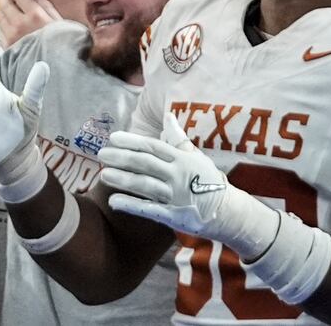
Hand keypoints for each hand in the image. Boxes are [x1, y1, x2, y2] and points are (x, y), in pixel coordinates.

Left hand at [0, 0, 60, 46]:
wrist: (56, 68)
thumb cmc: (62, 43)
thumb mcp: (58, 21)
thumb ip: (45, 4)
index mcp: (35, 15)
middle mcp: (20, 23)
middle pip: (5, 3)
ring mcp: (11, 35)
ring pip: (0, 16)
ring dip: (1, 8)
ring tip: (3, 4)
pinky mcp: (7, 46)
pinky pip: (1, 29)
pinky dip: (2, 22)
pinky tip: (5, 21)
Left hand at [100, 112, 280, 257]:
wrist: (229, 212)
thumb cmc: (209, 181)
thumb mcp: (197, 156)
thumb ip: (178, 137)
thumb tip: (168, 115)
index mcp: (182, 159)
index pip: (153, 146)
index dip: (132, 141)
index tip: (113, 138)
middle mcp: (178, 175)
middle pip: (145, 164)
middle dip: (121, 158)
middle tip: (101, 154)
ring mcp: (176, 196)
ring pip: (145, 185)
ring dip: (122, 179)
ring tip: (103, 174)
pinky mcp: (174, 216)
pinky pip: (149, 210)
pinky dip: (131, 205)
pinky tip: (114, 201)